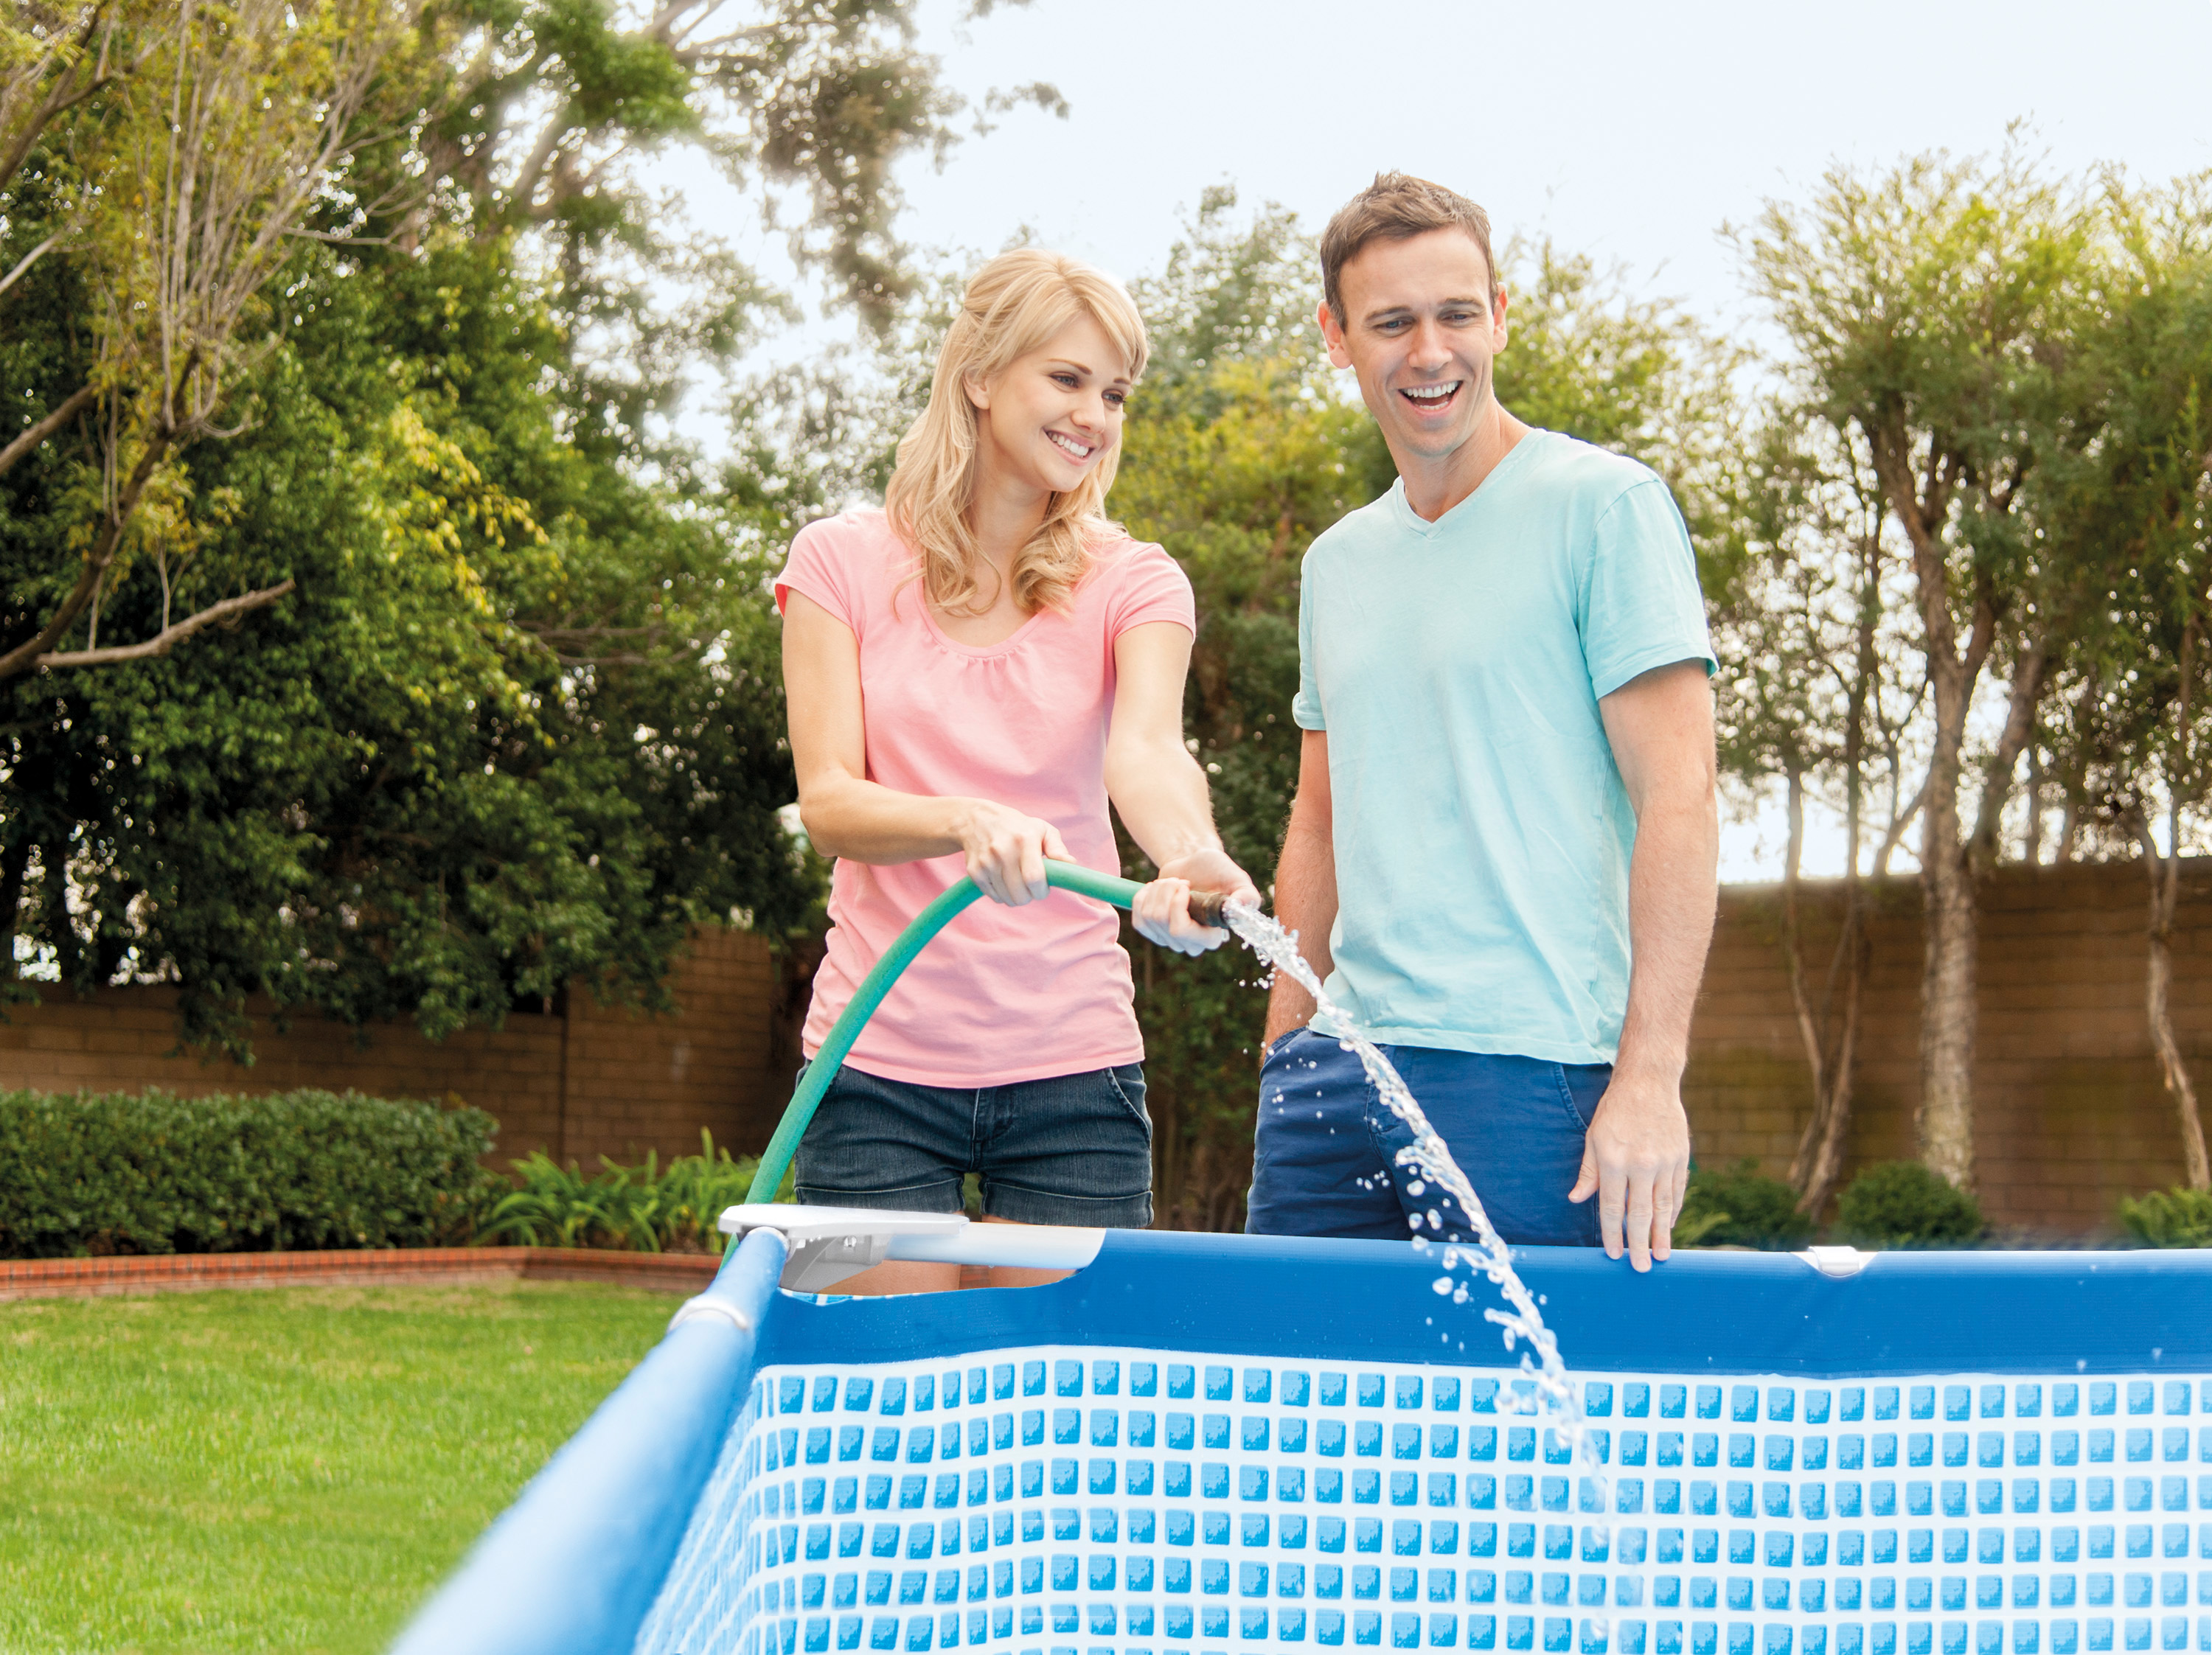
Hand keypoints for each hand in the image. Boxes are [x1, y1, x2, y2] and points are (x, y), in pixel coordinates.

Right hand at [955, 801, 1070, 906]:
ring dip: (1016, 896)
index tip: (1043, 888)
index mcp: (1024, 839)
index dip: (1041, 891)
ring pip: (1007, 899)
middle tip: (1030, 885)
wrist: (977, 820)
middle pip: (1021, 895)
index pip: (1034, 878)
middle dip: (1030, 896)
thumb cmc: (1016, 827)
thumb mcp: (1041, 829)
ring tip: (1016, 880)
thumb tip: (1071, 864)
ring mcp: (986, 862)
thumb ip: (1057, 848)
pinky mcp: (974, 871)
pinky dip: (1001, 894)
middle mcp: (1003, 850)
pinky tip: (1002, 878)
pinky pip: (994, 897)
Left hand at [1131, 849, 1260, 956]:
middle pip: (1162, 922)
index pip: (1180, 931)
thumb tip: (1241, 908)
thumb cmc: (1218, 871)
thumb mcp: (1237, 879)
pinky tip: (1156, 890)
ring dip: (1158, 890)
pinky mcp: (1153, 930)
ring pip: (1149, 916)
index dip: (1177, 905)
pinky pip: (1138, 917)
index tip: (1186, 886)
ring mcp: (1169, 939)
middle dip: (1167, 892)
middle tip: (1182, 881)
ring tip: (1173, 883)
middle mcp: (1190, 944)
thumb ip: (1247, 895)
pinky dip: (1143, 897)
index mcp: (1211, 938)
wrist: (1195, 864)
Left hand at [1567, 1067, 1690, 1272]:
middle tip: (1640, 1267)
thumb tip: (1577, 1200)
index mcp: (1614, 1160)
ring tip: (1660, 1256)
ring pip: (1663, 1206)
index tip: (1614, 1253)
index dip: (1612, 1232)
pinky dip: (1673, 1212)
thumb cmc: (1615, 1111)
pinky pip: (1678, 1192)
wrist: (1648, 1083)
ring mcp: (1664, 1162)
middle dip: (1639, 1243)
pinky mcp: (1681, 1158)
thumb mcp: (1593, 1138)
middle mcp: (1640, 1164)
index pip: (1612, 1206)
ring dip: (1661, 1234)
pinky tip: (1668, 1227)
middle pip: (1639, 1212)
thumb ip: (1588, 1172)